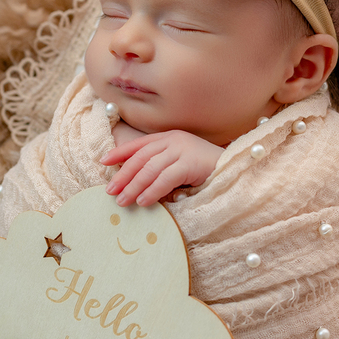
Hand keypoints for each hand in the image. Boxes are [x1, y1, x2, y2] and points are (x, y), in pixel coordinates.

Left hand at [101, 130, 223, 206]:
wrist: (235, 170)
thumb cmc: (206, 171)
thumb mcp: (180, 165)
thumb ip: (161, 168)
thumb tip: (135, 185)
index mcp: (169, 137)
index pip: (140, 145)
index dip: (120, 152)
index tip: (104, 162)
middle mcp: (174, 140)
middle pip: (141, 157)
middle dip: (123, 174)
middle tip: (109, 190)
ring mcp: (183, 150)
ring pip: (150, 169)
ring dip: (134, 186)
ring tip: (123, 201)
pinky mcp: (191, 163)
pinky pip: (165, 178)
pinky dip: (152, 191)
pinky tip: (143, 201)